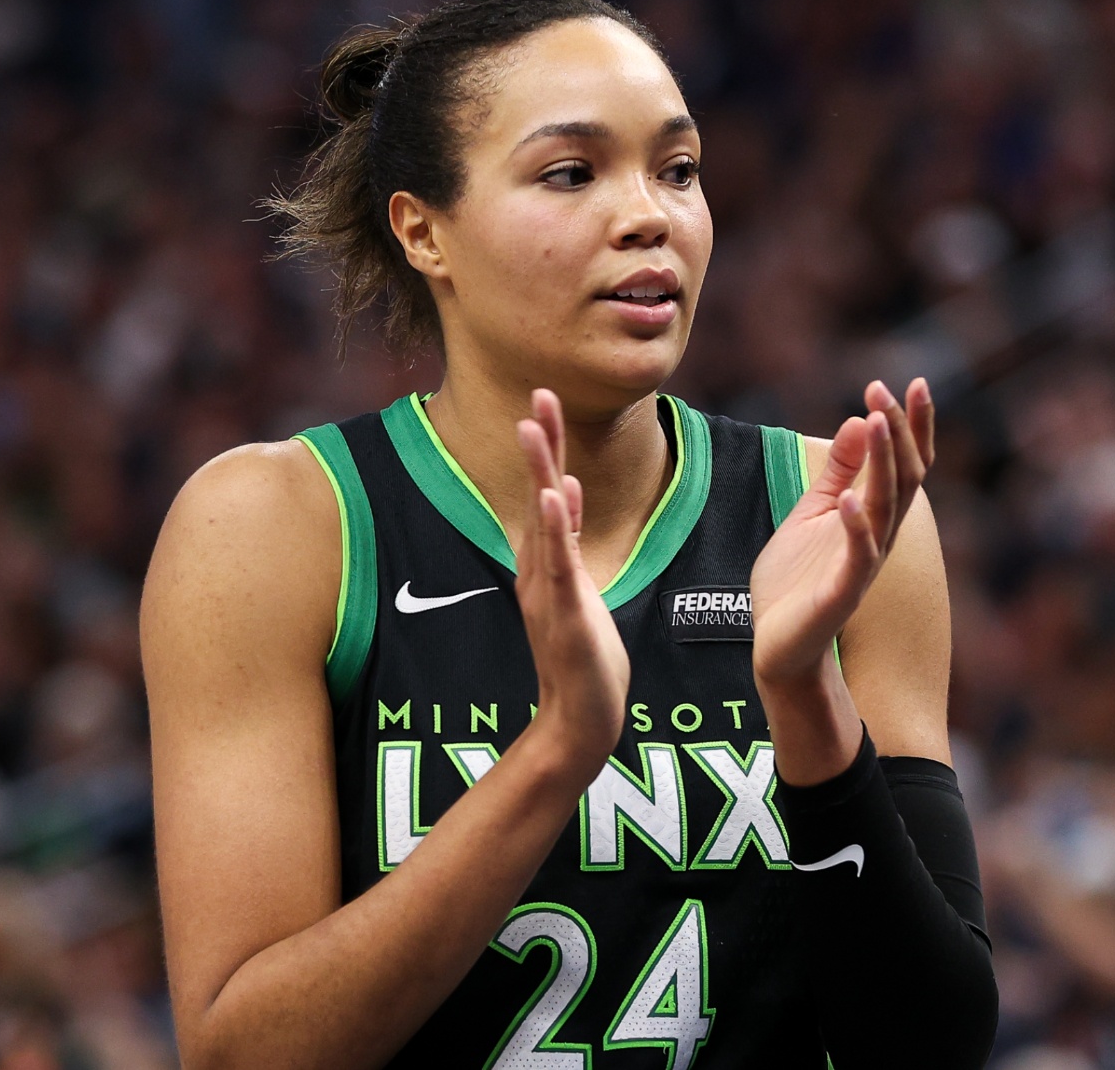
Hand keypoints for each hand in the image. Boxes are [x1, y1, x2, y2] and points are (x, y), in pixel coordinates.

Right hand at [512, 389, 629, 779]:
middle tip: (538, 392)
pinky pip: (560, 564)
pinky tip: (554, 493)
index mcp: (545, 561)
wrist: (578, 721)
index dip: (547, 445)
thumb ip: (567, 539)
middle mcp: (541, 569)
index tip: (544, 399)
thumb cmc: (582, 658)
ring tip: (532, 426)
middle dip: (541, 442)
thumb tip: (565, 486)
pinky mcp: (566, 613)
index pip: (546, 492)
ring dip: (539, 472)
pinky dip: (555, 527)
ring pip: (543, 522)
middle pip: (539, 494)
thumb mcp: (577, 587)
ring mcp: (550, 590)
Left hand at [750, 378, 934, 691]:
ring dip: (884, 464)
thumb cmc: (796, 579)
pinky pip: (858, 557)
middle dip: (899, 432)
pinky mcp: (842, 593)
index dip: (913, 426)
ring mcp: (863, 565)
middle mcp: (878, 536)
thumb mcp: (813, 512)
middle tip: (884, 390)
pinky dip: (856, 527)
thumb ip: (838, 473)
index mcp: (873, 515)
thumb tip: (858, 422)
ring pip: (886, 509)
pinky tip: (850, 499)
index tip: (913, 382)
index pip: (906, 464)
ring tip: (876, 423)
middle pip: (904, 477)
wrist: (778, 643)